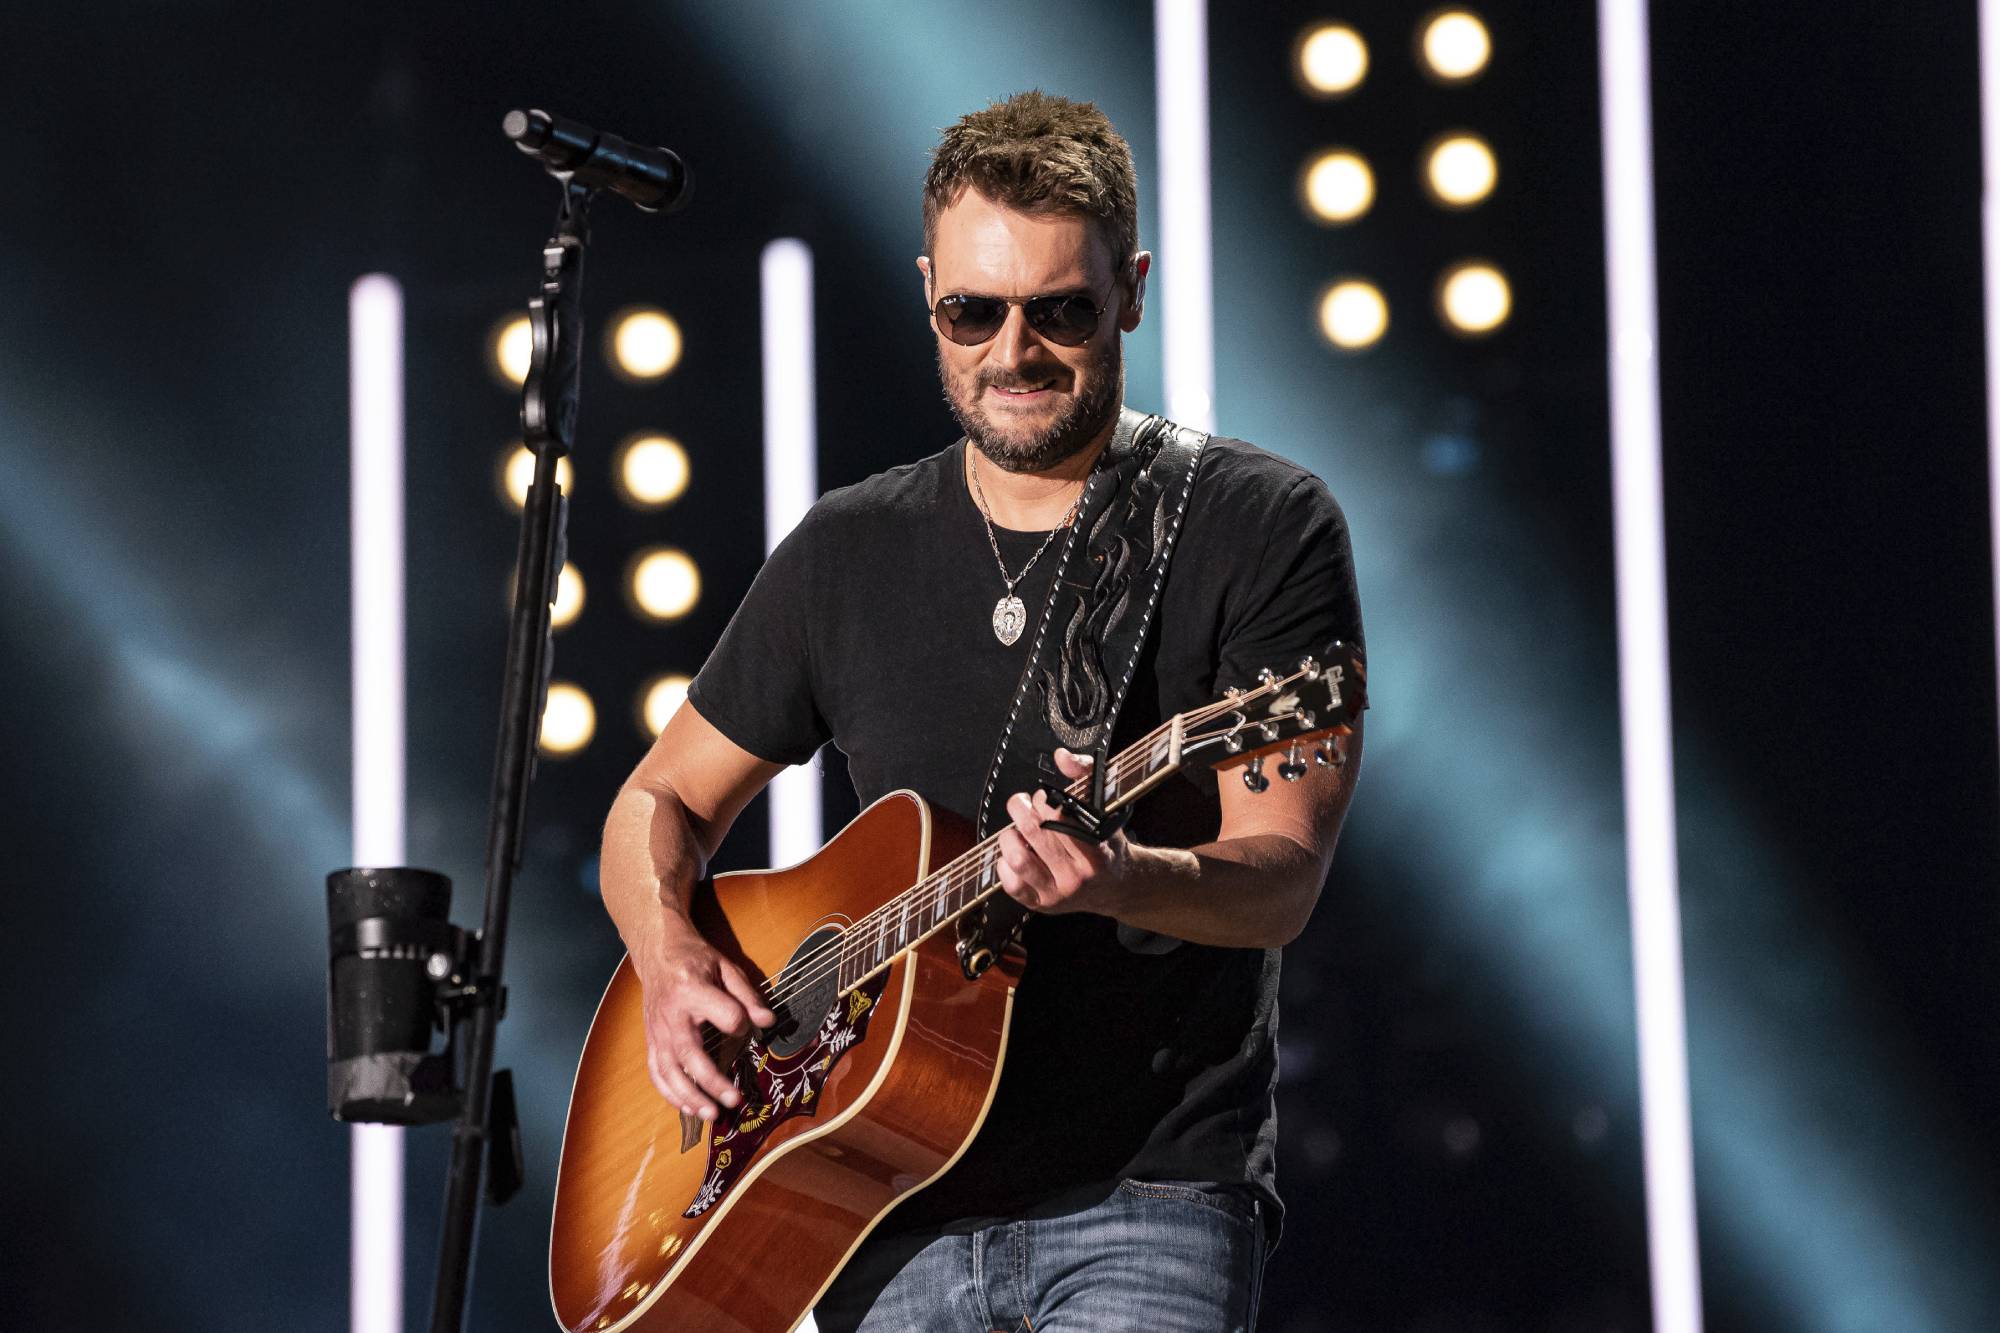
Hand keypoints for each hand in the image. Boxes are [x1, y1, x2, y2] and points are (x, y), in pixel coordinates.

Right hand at [634, 916, 777, 1121]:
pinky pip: (657, 1073)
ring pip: (670, 1071)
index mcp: (693, 989)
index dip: (741, 1023)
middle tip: (735, 1101)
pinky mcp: (651, 1042)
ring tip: (712, 1115)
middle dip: (712, 1081)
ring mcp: (657, 1031)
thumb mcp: (726, 968)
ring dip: (689, 1097)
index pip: (725, 1015)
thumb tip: (768, 1022)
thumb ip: (748, 996)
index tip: (748, 1026)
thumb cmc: (697, 960)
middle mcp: (672, 1015)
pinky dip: (670, 1094)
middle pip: (691, 1054)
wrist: (658, 954)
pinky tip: (689, 1108)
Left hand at [997, 748, 1131, 914]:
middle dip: (1021, 808)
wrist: (1116, 886)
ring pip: (1018, 858)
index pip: (1059, 815)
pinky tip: (1017, 853)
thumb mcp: (1105, 806)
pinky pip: (1010, 883)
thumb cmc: (1106, 842)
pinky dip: (1005, 864)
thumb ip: (1085, 774)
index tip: (1046, 798)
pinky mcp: (1042, 905)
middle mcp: (1078, 875)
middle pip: (1034, 831)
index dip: (1045, 799)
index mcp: (1097, 849)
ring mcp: (1059, 893)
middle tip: (1023, 803)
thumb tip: (1061, 757)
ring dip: (1010, 836)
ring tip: (1018, 830)